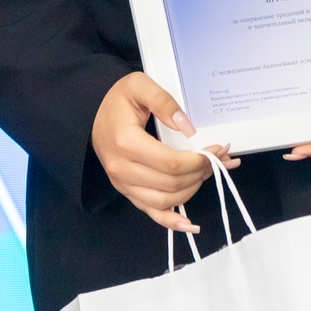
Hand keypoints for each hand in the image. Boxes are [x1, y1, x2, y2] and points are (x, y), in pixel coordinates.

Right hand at [89, 71, 236, 232]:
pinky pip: (151, 213)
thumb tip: (189, 129)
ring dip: (193, 189)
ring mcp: (123, 184)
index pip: (171, 163)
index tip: (217, 149)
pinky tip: (191, 224)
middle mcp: (122, 168)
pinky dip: (172, 222)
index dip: (199, 160)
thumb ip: (165, 102)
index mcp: (126, 142)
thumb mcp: (139, 85)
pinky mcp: (127, 192)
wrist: (91, 114)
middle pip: (172, 183)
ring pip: (166, 200)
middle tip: (218, 158)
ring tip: (208, 172)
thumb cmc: (117, 99)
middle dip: (201, 172)